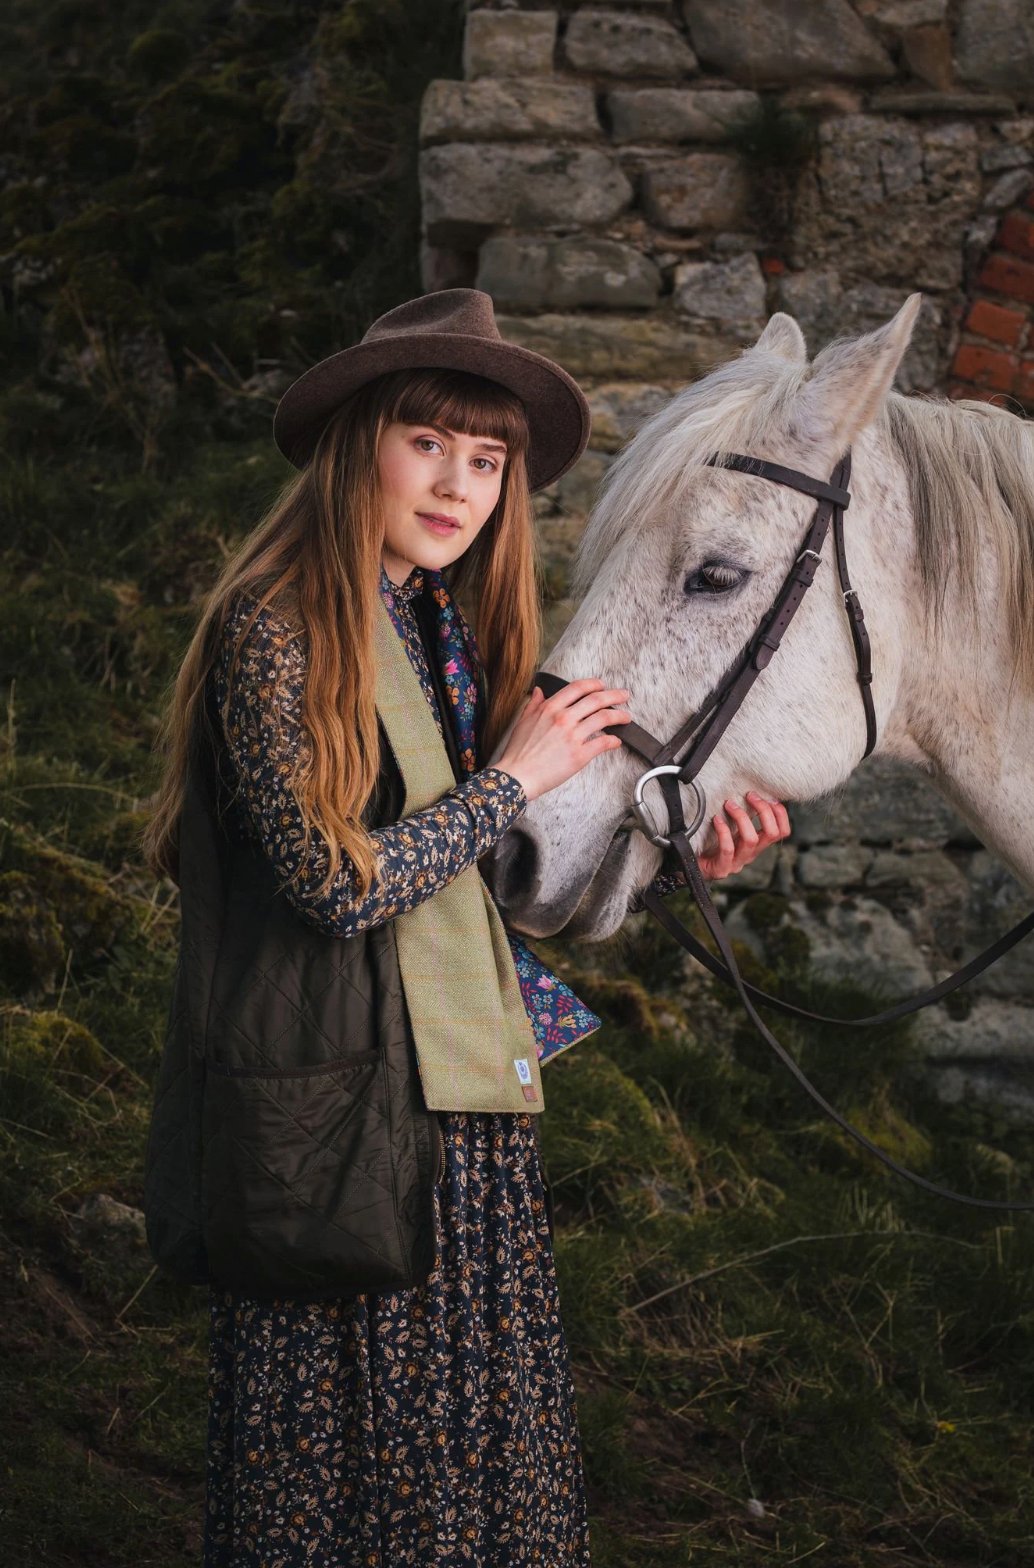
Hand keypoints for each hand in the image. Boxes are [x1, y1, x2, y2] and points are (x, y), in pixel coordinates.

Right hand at [496, 679, 630, 801]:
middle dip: (614, 695)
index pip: (578, 688)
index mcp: (550, 708)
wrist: (517, 775)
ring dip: (619, 716)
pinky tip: (616, 741)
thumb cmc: (518, 752)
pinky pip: (603, 743)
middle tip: (624, 695)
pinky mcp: (580, 755)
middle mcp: (564, 718)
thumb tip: (538, 691)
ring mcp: (573, 736)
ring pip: (604, 718)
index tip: (602, 685)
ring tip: (626, 717)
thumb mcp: (523, 721)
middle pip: (596, 700)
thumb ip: (534, 704)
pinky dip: (614, 740)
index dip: (594, 684)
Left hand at [699, 791, 790, 880]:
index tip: (768, 797)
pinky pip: (727, 849)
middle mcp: (750, 855)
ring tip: (729, 804)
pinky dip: (723, 831)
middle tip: (750, 795)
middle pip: (772, 834)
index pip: (781, 832)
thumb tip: (748, 792)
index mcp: (756, 845)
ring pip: (751, 840)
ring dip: (742, 817)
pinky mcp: (721, 869)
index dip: (780, 813)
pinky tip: (716, 819)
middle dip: (764, 810)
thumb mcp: (729, 829)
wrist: (688, 866)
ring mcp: (737, 863)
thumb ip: (740, 817)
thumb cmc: (708, 843)